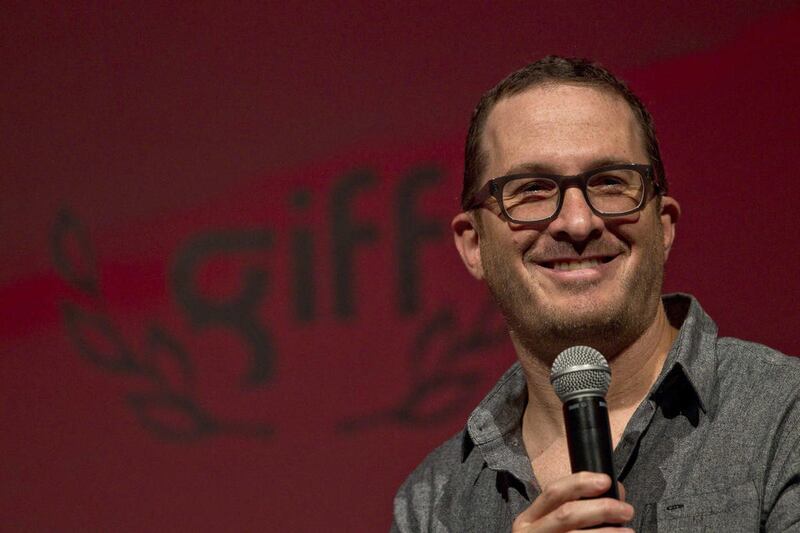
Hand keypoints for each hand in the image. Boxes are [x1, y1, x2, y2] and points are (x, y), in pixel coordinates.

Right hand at [512, 472, 633, 531]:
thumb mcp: (551, 528)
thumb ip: (576, 511)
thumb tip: (614, 494)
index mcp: (529, 520)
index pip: (554, 492)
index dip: (580, 483)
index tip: (606, 481)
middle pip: (568, 514)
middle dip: (601, 508)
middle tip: (626, 510)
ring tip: (628, 532)